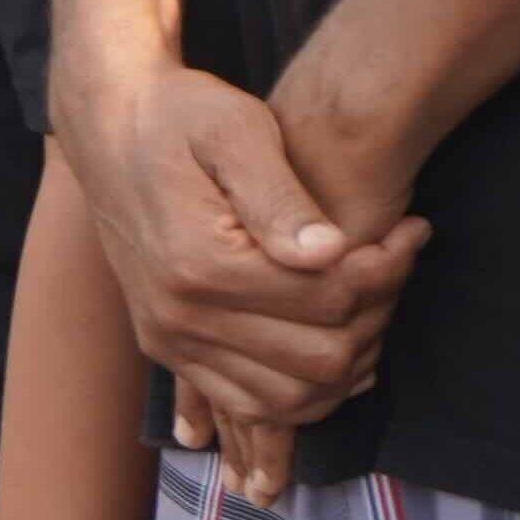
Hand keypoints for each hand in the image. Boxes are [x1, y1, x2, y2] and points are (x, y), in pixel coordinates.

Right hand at [63, 59, 423, 500]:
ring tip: (371, 301)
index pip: (326, 300)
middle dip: (375, 316)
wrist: (109, 127)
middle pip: (318, 359)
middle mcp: (179, 318)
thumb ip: (279, 195)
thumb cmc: (180, 115)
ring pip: (291, 399)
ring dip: (348, 360)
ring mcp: (171, 343)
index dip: (386, 271)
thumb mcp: (234, 128)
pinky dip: (307, 389)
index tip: (411, 230)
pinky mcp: (170, 353)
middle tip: (395, 264)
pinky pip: (253, 404)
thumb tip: (333, 251)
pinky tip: (336, 339)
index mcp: (199, 263)